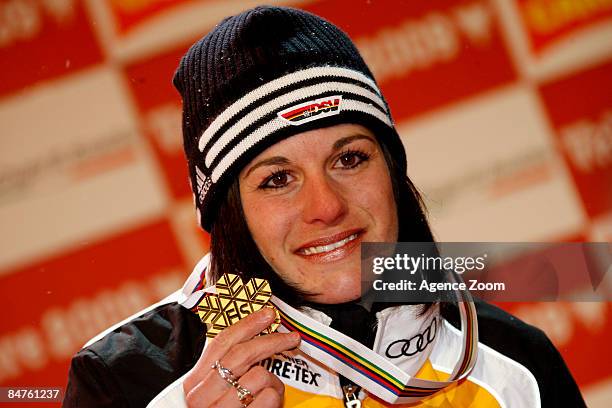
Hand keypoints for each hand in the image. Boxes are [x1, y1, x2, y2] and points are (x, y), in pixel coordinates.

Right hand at [184, 308, 299, 406]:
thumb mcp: (209, 393)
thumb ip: (222, 370)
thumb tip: (252, 338)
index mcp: (194, 384)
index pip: (221, 343)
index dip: (247, 325)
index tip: (268, 314)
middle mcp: (203, 396)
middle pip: (243, 354)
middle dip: (271, 341)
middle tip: (291, 338)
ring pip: (260, 375)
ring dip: (273, 380)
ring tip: (270, 391)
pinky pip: (270, 397)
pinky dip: (276, 397)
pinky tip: (271, 404)